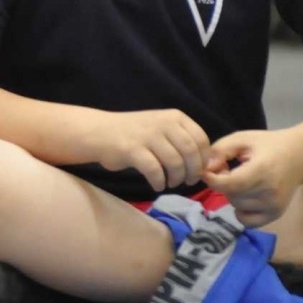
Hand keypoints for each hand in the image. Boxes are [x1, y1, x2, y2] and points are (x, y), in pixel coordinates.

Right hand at [87, 108, 210, 192]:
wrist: (98, 132)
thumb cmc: (133, 133)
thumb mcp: (161, 128)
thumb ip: (181, 140)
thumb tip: (204, 164)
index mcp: (174, 117)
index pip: (201, 139)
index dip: (204, 159)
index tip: (198, 171)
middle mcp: (163, 123)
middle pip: (191, 152)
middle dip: (192, 172)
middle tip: (186, 182)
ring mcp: (147, 135)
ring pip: (175, 163)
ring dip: (176, 178)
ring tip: (170, 183)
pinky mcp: (132, 149)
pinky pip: (155, 170)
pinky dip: (159, 182)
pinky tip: (157, 185)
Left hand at [203, 130, 301, 227]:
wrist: (298, 157)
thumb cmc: (267, 145)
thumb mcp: (241, 139)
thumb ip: (220, 151)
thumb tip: (205, 169)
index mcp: (262, 171)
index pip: (231, 184)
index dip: (213, 180)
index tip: (205, 171)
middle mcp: (270, 192)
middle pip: (231, 195)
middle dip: (223, 183)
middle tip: (229, 170)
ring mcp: (274, 206)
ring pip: (236, 206)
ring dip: (232, 194)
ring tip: (242, 180)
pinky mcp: (275, 215)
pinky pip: (247, 221)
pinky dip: (240, 210)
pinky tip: (245, 196)